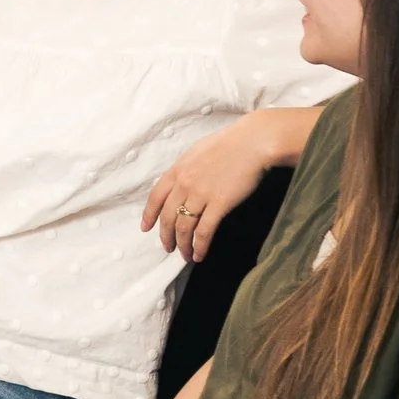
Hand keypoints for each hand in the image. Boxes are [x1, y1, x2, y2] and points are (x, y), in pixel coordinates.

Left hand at [143, 116, 276, 261]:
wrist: (252, 143)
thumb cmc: (229, 144)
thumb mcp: (197, 152)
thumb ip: (186, 170)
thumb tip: (181, 183)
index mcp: (177, 170)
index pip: (155, 197)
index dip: (149, 215)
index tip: (145, 228)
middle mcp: (184, 184)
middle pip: (168, 216)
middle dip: (165, 236)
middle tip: (167, 248)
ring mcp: (200, 194)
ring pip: (184, 227)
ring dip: (182, 245)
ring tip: (185, 256)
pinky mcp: (219, 204)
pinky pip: (204, 231)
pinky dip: (200, 245)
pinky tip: (199, 255)